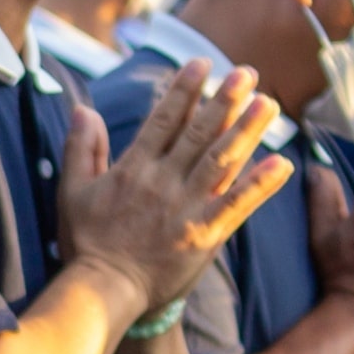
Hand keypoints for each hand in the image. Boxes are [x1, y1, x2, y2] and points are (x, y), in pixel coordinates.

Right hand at [60, 60, 294, 310]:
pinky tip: (281, 164)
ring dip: (246, 130)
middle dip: (223, 100)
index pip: (164, 120)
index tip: (202, 63)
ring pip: (221, 160)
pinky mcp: (204, 235)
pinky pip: (236, 206)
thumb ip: (81, 147)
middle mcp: (163, 182)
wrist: (102, 290)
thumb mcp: (72, 191)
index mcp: (133, 169)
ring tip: (268, 103)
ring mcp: (185, 208)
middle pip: (198, 133)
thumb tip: (84, 108)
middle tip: (246, 72)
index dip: (185, 90)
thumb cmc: (86, 243)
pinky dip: (259, 185)